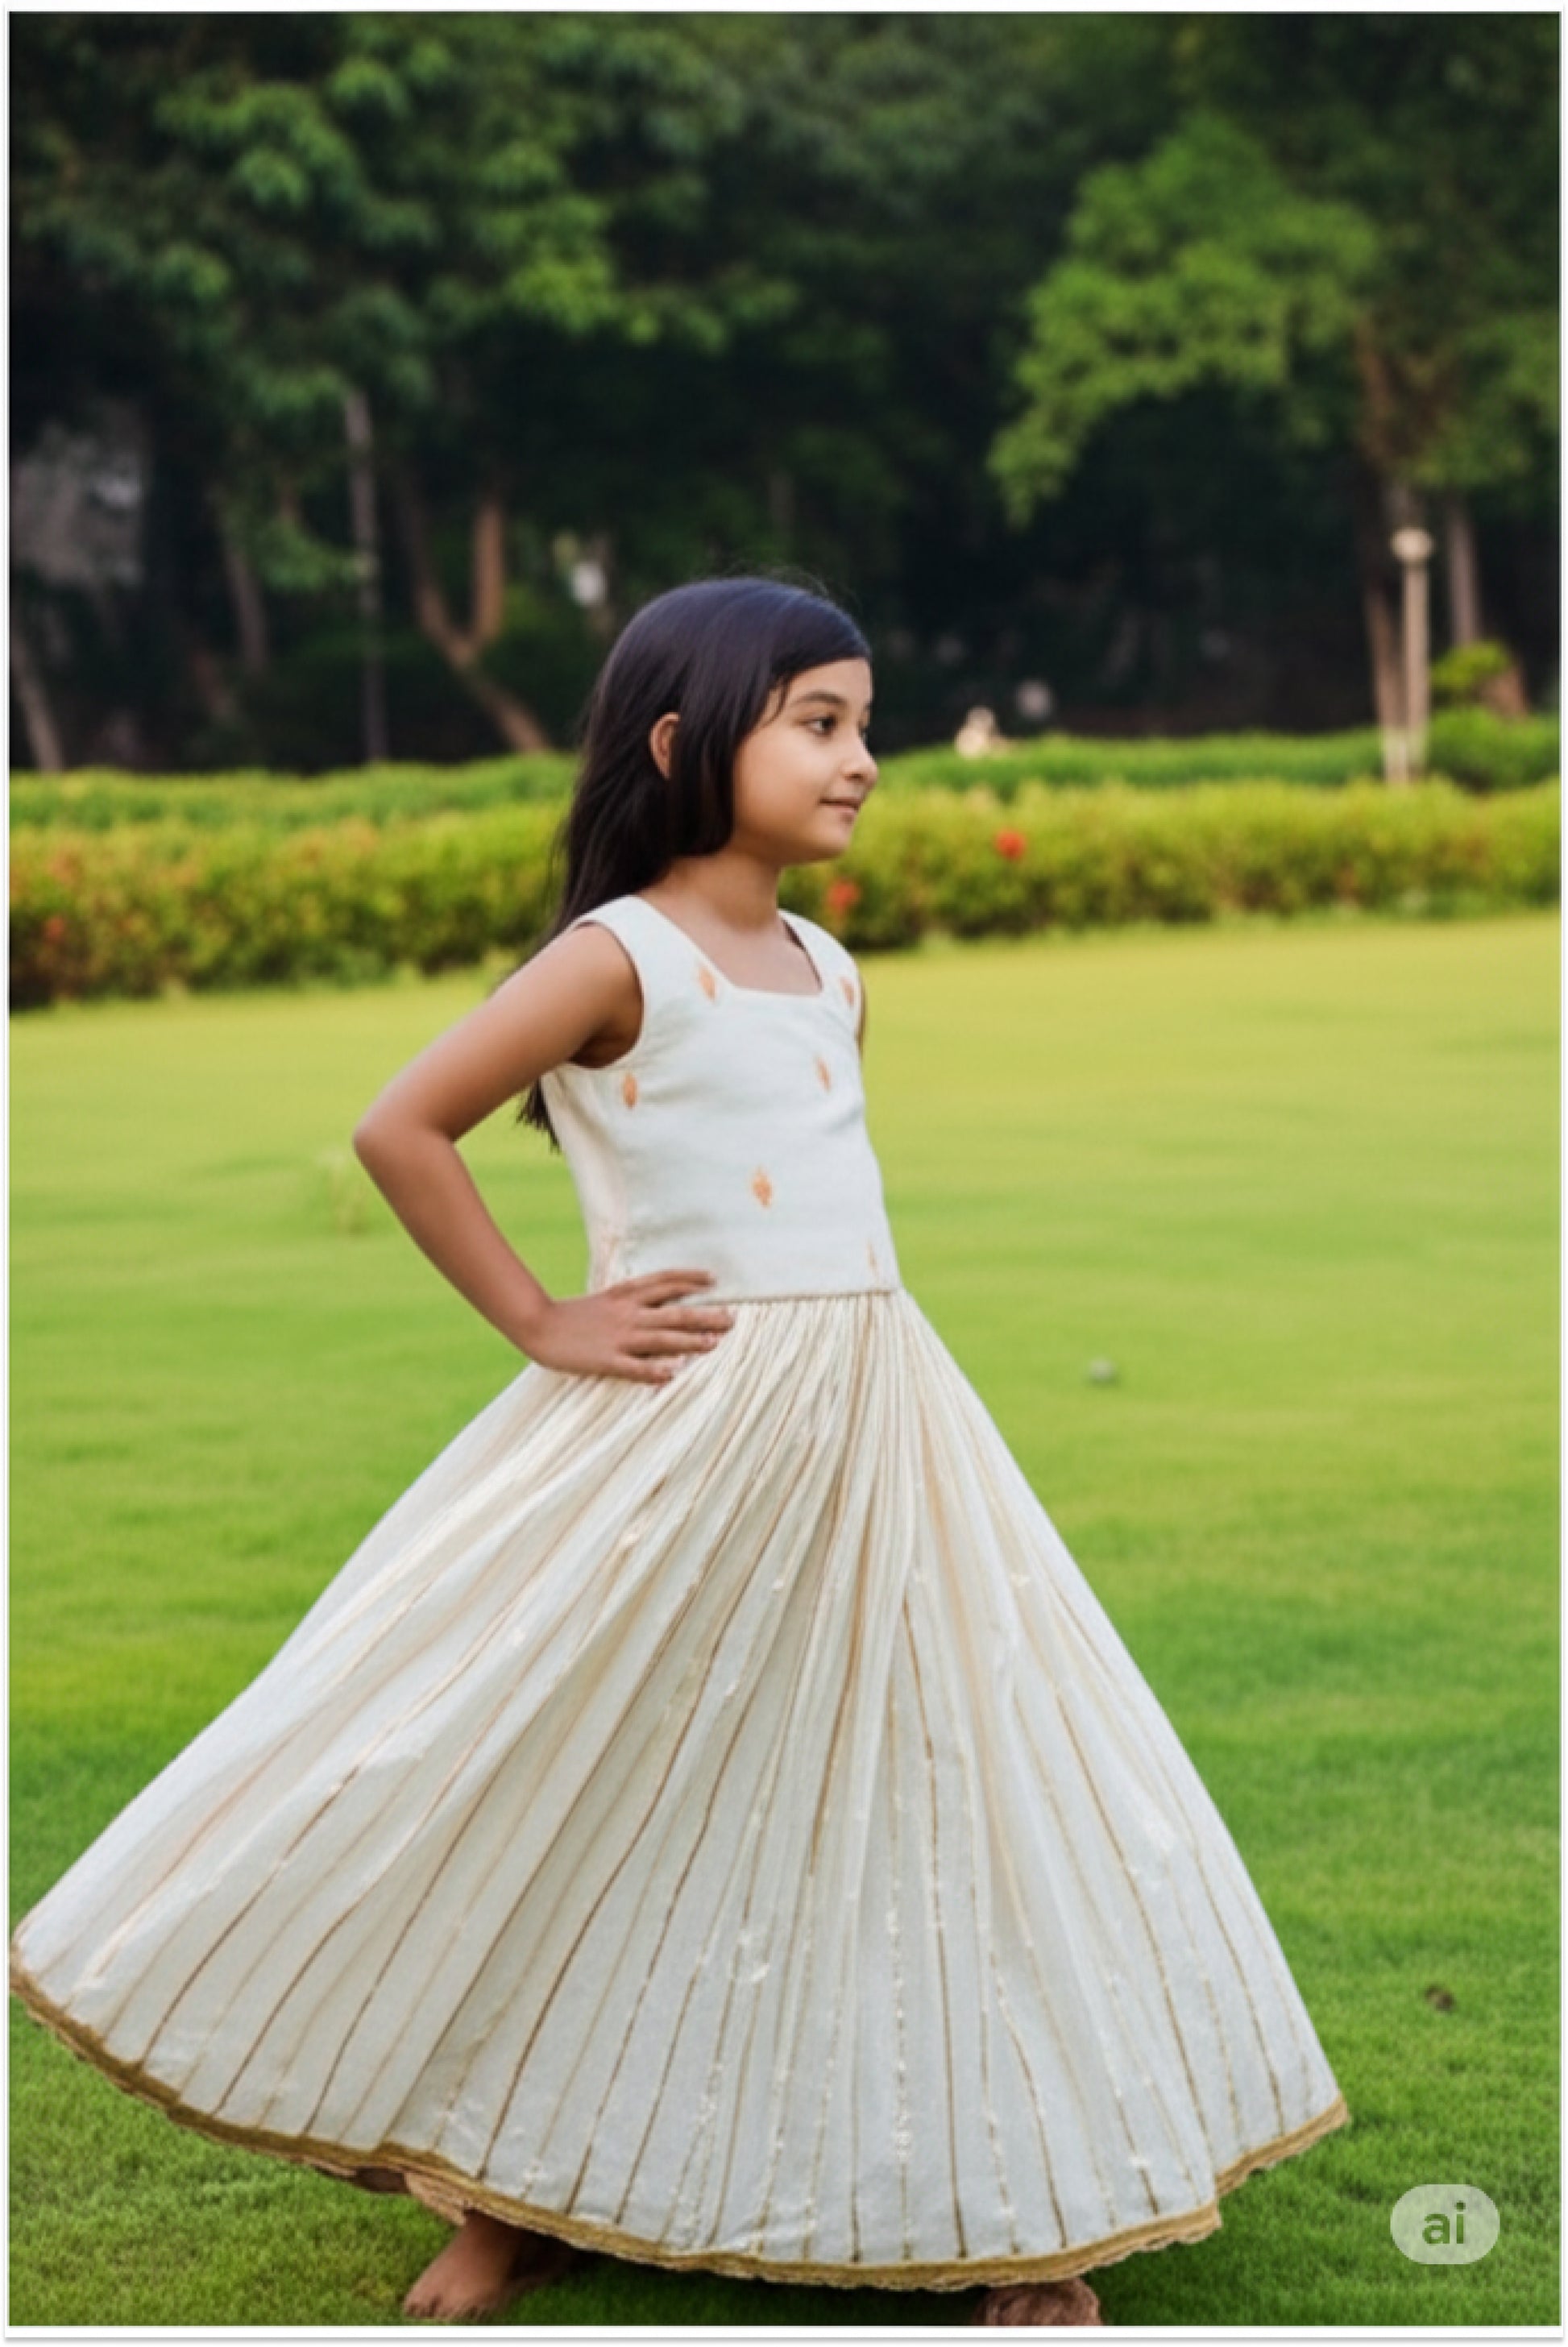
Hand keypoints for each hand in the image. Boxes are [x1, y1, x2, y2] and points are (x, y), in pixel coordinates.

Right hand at [522, 1269, 735, 1382]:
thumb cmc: (573, 1315)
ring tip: (715, 1344)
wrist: (539, 1324)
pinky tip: (676, 1373)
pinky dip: (657, 1370)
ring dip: (691, 1341)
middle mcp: (629, 1313)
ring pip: (663, 1338)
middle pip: (676, 1311)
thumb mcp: (606, 1298)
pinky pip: (637, 1367)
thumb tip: (661, 1300)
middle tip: (732, 1319)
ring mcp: (619, 1337)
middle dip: (706, 1315)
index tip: (714, 1280)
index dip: (692, 1279)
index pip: (666, 1281)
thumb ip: (632, 1299)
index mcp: (626, 1295)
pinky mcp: (607, 1360)